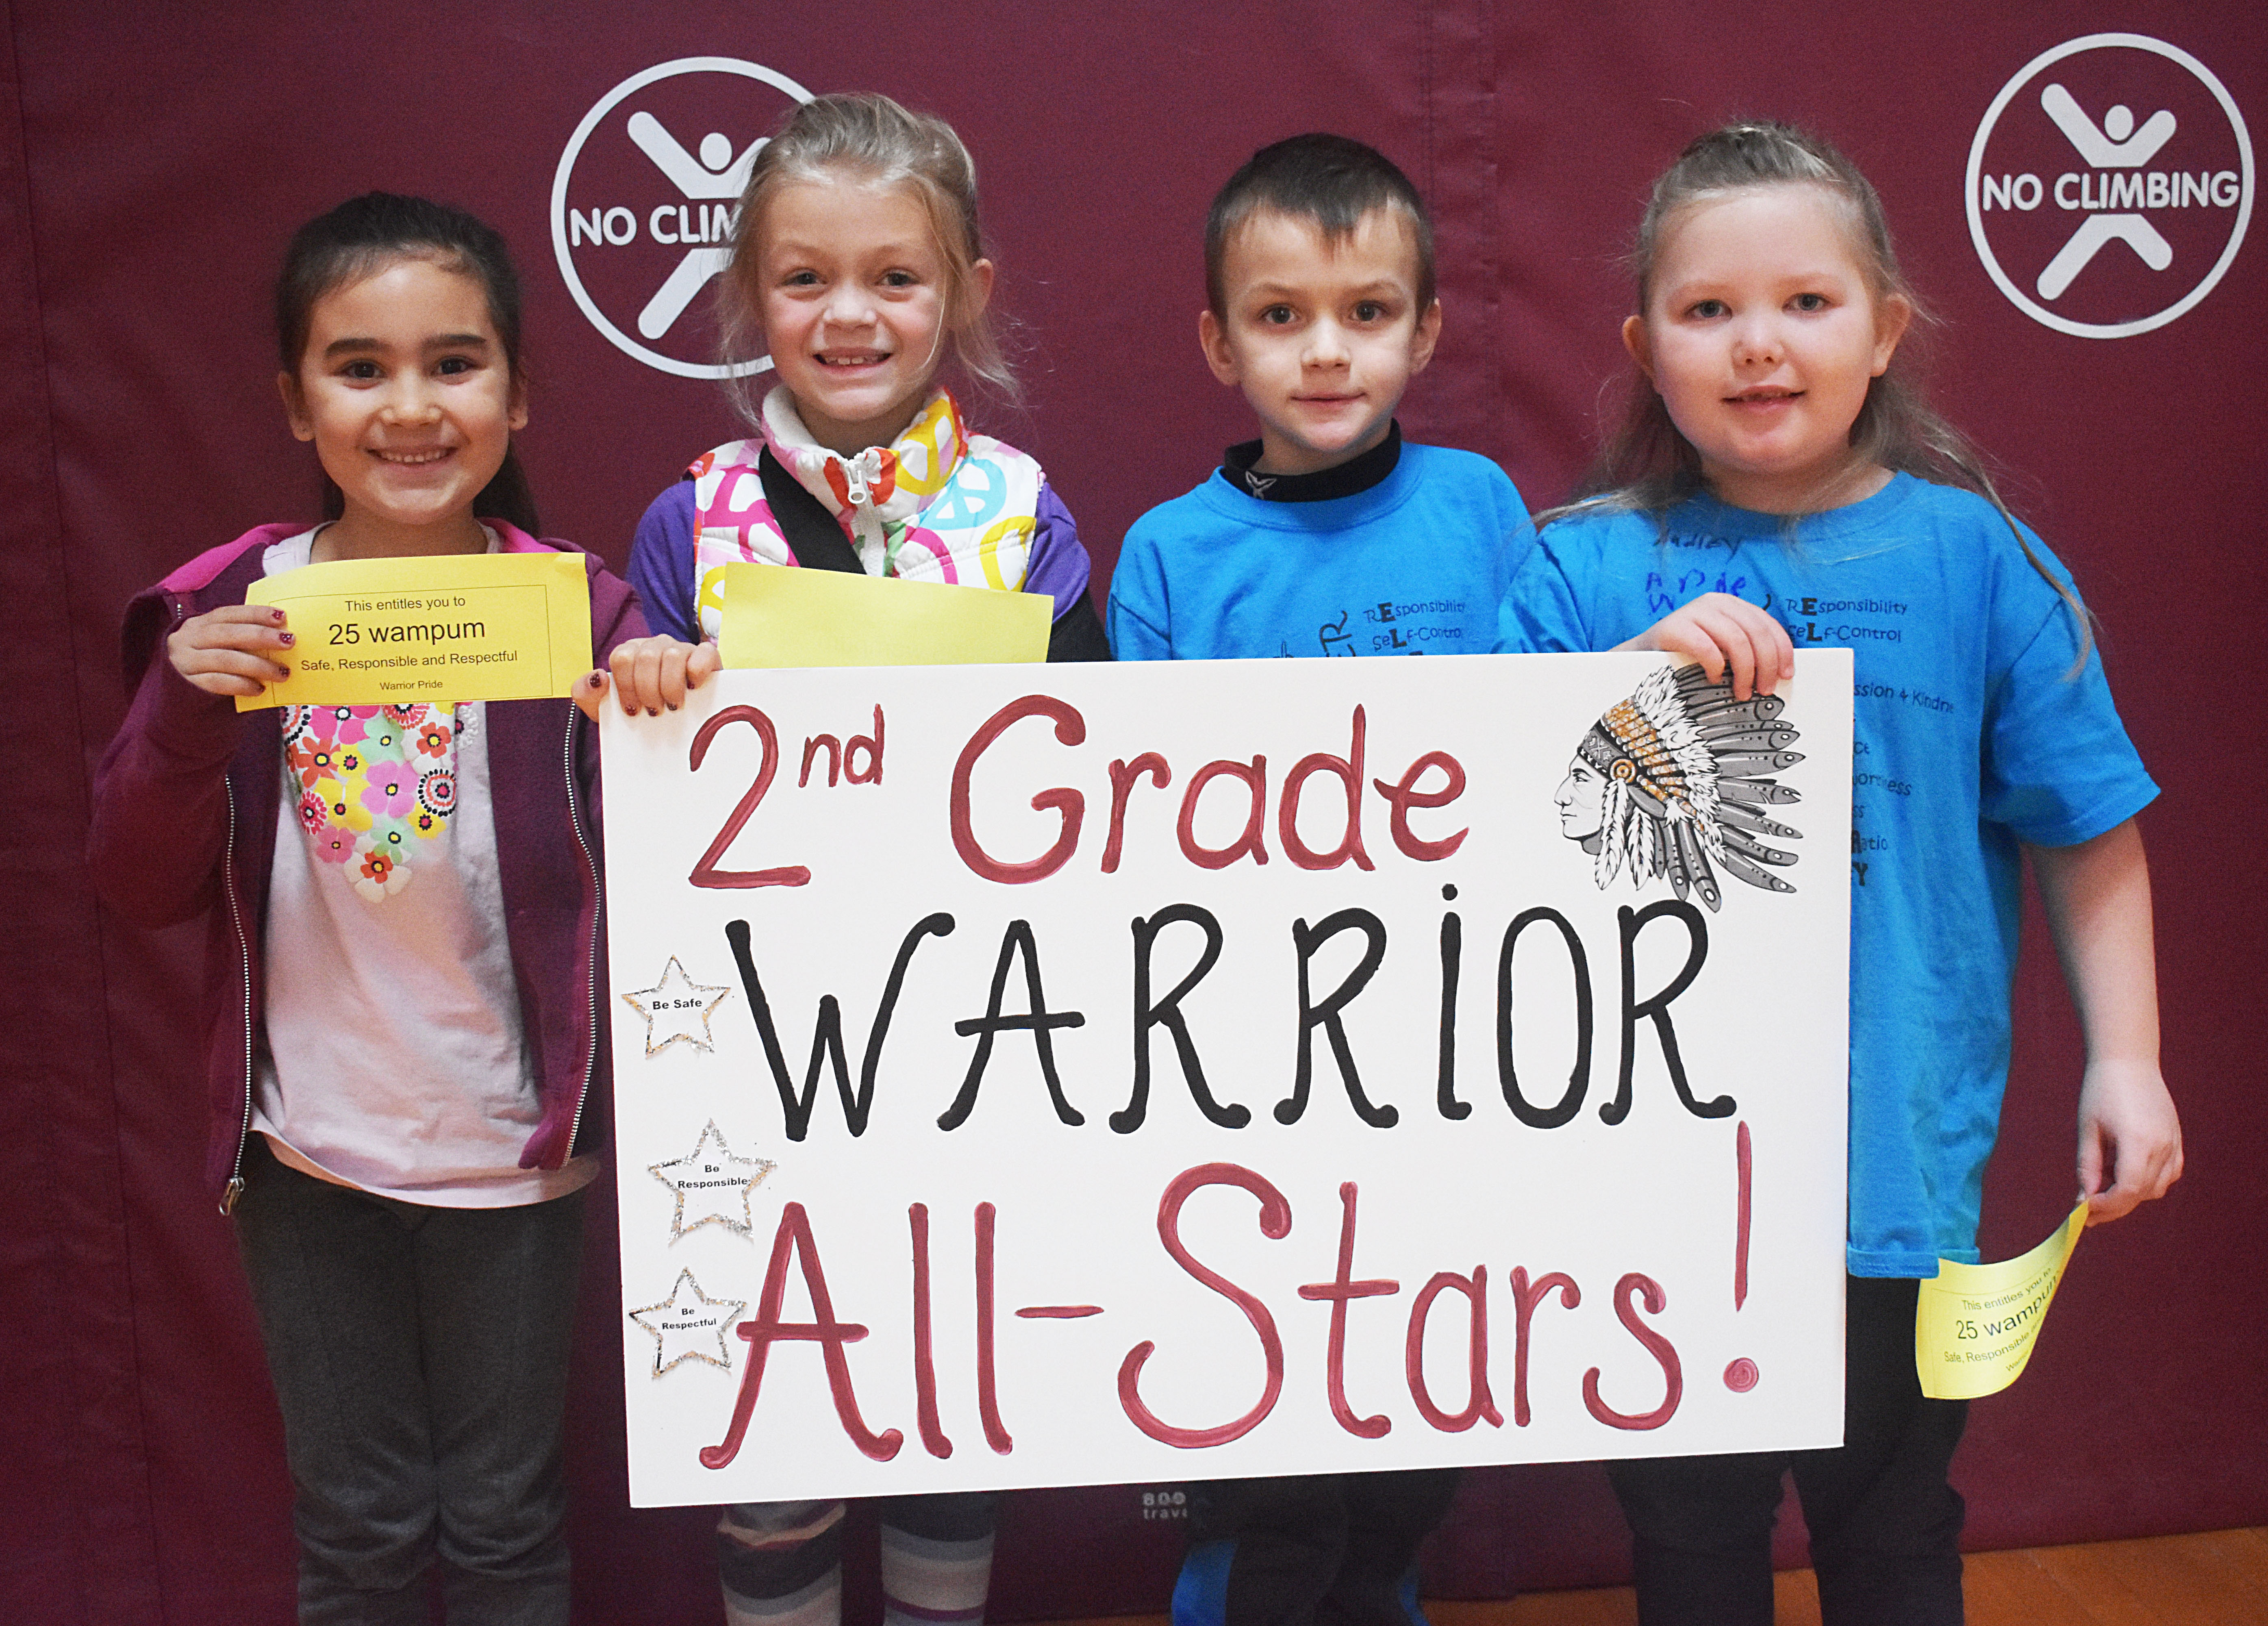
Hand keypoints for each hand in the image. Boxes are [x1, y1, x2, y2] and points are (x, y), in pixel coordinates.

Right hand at [168, 603, 292, 696]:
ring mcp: (186, 662)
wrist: (174, 692)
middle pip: (228, 634)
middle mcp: (189, 639)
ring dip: (258, 665)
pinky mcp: (188, 685)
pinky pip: (218, 682)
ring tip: (282, 672)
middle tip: (289, 642)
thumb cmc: (207, 663)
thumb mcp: (216, 644)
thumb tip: (281, 637)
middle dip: (261, 636)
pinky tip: (260, 688)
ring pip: (225, 659)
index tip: (282, 617)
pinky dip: (242, 684)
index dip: (255, 613)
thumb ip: (239, 639)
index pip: (229, 614)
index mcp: (199, 624)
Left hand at [574, 635, 721, 721]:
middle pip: (646, 656)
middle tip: (655, 711)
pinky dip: (697, 671)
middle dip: (648, 690)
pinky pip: (703, 653)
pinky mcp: (706, 656)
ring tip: (674, 705)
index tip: (633, 710)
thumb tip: (598, 676)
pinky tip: (694, 688)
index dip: (626, 686)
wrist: (678, 732)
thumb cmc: (642, 715)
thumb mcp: (605, 710)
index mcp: (631, 653)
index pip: (622, 657)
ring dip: (671, 686)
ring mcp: (682, 649)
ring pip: (672, 655)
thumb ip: (585, 693)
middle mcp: (655, 646)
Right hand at [1617, 593, 1793, 698]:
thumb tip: (1778, 673)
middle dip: (1766, 664)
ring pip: (1736, 639)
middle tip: (1764, 689)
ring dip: (1745, 670)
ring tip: (1741, 691)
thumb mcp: (1721, 649)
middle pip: (1756, 632)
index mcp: (1731, 605)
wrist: (1639, 657)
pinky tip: (1713, 678)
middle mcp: (1714, 602)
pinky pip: (1705, 647)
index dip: (1782, 650)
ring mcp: (1693, 612)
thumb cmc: (1686, 658)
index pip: (1768, 624)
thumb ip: (1745, 650)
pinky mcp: (1673, 626)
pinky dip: (1715, 666)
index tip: (1786, 675)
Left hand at [2076, 1057, 2182, 1223]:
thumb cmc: (2101, 1091)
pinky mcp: (2177, 1140)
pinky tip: (2124, 1172)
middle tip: (2088, 1211)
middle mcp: (2162, 1146)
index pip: (2128, 1191)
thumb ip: (2087, 1167)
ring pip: (2157, 1188)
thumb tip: (2084, 1200)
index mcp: (2138, 1142)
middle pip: (2142, 1194)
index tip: (2085, 1208)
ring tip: (2102, 1181)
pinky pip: (2169, 1174)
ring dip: (2131, 1195)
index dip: (2106, 1206)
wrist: (2128, 1062)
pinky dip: (2149, 1182)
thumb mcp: (2088, 1130)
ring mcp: (2173, 1144)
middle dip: (2114, 1207)